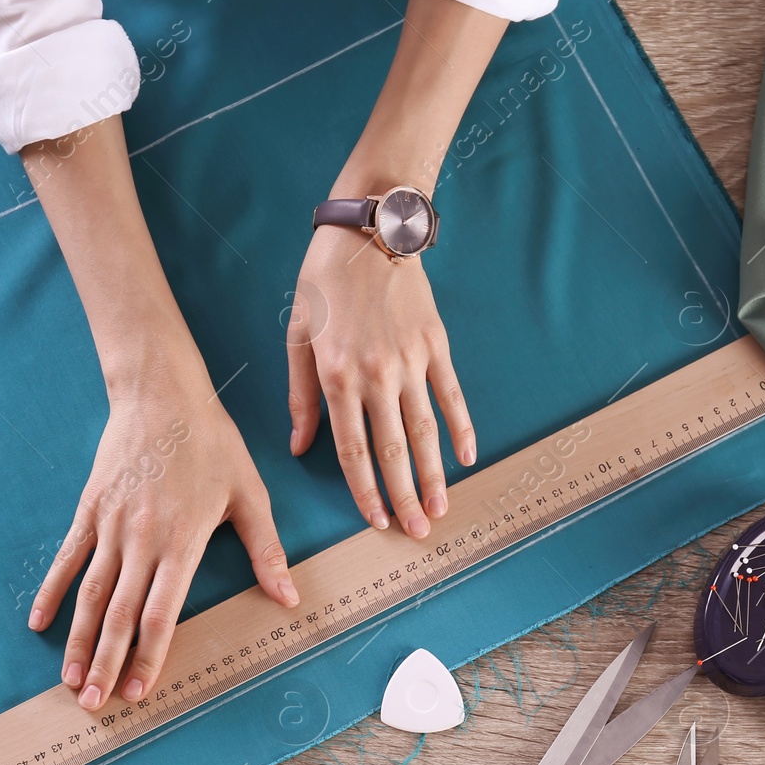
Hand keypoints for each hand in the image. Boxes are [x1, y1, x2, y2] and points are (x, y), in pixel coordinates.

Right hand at [28, 355, 298, 710]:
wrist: (162, 394)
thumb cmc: (212, 444)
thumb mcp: (250, 495)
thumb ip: (266, 550)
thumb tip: (289, 597)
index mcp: (182, 541)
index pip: (161, 613)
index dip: (148, 656)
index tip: (139, 691)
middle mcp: (141, 540)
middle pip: (120, 614)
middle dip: (107, 663)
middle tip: (96, 705)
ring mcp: (110, 525)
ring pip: (90, 594)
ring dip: (79, 641)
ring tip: (71, 681)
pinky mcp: (90, 509)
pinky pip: (67, 558)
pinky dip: (53, 592)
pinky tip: (41, 624)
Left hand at [287, 225, 475, 538]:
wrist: (370, 231)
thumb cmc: (324, 283)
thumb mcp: (298, 336)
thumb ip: (300, 395)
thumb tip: (300, 446)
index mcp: (337, 375)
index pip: (352, 448)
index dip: (365, 490)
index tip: (376, 521)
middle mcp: (377, 374)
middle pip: (393, 450)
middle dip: (405, 497)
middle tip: (418, 533)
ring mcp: (412, 361)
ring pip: (426, 431)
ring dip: (434, 475)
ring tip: (441, 510)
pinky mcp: (437, 346)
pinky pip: (452, 396)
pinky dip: (462, 429)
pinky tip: (466, 458)